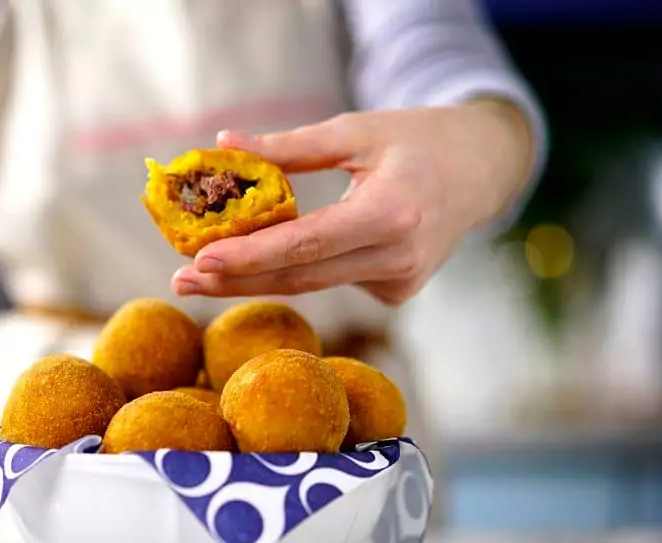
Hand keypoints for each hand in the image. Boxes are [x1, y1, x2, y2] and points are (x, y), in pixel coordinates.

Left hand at [171, 99, 533, 304]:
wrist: (482, 170)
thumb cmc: (417, 139)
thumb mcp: (356, 131)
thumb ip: (290, 148)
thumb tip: (223, 146)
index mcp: (392, 214)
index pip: (307, 244)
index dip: (251, 258)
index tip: (199, 263)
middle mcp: (399, 258)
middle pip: (301, 278)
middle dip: (236, 281)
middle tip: (180, 280)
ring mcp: (401, 282)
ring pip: (314, 284)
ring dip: (258, 278)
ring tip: (204, 273)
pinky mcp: (398, 292)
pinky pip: (335, 279)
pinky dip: (301, 267)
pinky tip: (282, 252)